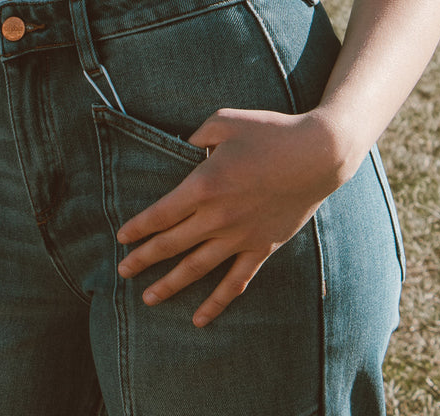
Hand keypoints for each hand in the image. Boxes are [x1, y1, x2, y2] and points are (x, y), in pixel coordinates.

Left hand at [115, 108, 343, 325]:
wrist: (317, 155)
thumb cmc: (269, 132)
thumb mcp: (225, 121)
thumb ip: (197, 136)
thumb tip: (185, 147)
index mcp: (203, 185)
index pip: (160, 214)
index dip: (138, 228)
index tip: (121, 239)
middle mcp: (217, 217)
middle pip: (171, 244)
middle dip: (143, 259)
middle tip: (122, 271)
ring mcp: (240, 237)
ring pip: (196, 268)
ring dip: (169, 285)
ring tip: (148, 298)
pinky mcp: (262, 248)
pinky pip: (235, 283)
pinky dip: (216, 303)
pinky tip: (198, 319)